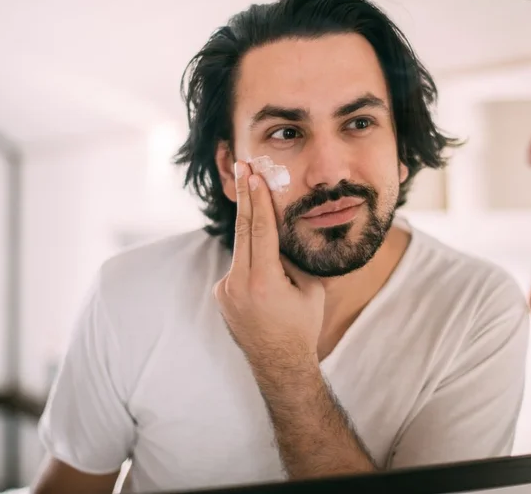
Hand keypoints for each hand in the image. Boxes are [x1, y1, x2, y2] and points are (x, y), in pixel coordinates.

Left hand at [214, 160, 324, 369]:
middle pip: (242, 230)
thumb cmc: (301, 326)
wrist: (278, 363)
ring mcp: (225, 290)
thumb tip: (290, 232)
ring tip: (259, 211)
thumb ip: (296, 260)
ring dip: (252, 231)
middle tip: (241, 167)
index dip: (258, 201)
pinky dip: (251, 261)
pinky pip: (238, 266)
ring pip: (242, 249)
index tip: (253, 176)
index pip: (260, 231)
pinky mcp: (221, 294)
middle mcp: (238, 284)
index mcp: (263, 282)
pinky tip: (265, 276)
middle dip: (244, 196)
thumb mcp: (310, 290)